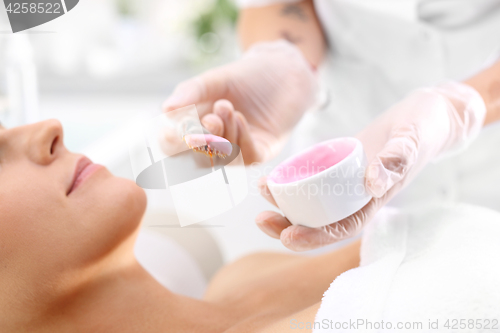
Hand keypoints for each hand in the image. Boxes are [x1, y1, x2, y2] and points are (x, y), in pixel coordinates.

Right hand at [163, 40, 317, 163]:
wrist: (284, 70)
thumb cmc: (247, 76)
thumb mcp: (215, 79)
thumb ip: (192, 92)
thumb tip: (166, 109)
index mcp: (196, 125)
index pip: (174, 145)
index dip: (171, 142)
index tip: (175, 130)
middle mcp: (215, 143)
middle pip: (196, 159)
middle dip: (200, 142)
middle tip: (209, 118)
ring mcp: (237, 150)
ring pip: (222, 158)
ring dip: (222, 134)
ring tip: (226, 106)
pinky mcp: (260, 151)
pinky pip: (246, 156)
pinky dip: (241, 139)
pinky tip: (240, 118)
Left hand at [256, 81, 486, 250]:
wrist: (422, 115)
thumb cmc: (423, 129)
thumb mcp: (413, 139)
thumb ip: (397, 159)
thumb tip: (374, 184)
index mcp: (373, 201)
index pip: (341, 229)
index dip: (314, 237)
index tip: (288, 236)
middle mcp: (355, 196)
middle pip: (318, 221)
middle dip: (288, 226)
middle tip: (261, 220)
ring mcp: (343, 181)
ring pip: (309, 200)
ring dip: (283, 203)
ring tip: (261, 192)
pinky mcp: (335, 164)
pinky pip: (310, 176)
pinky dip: (291, 179)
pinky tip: (271, 175)